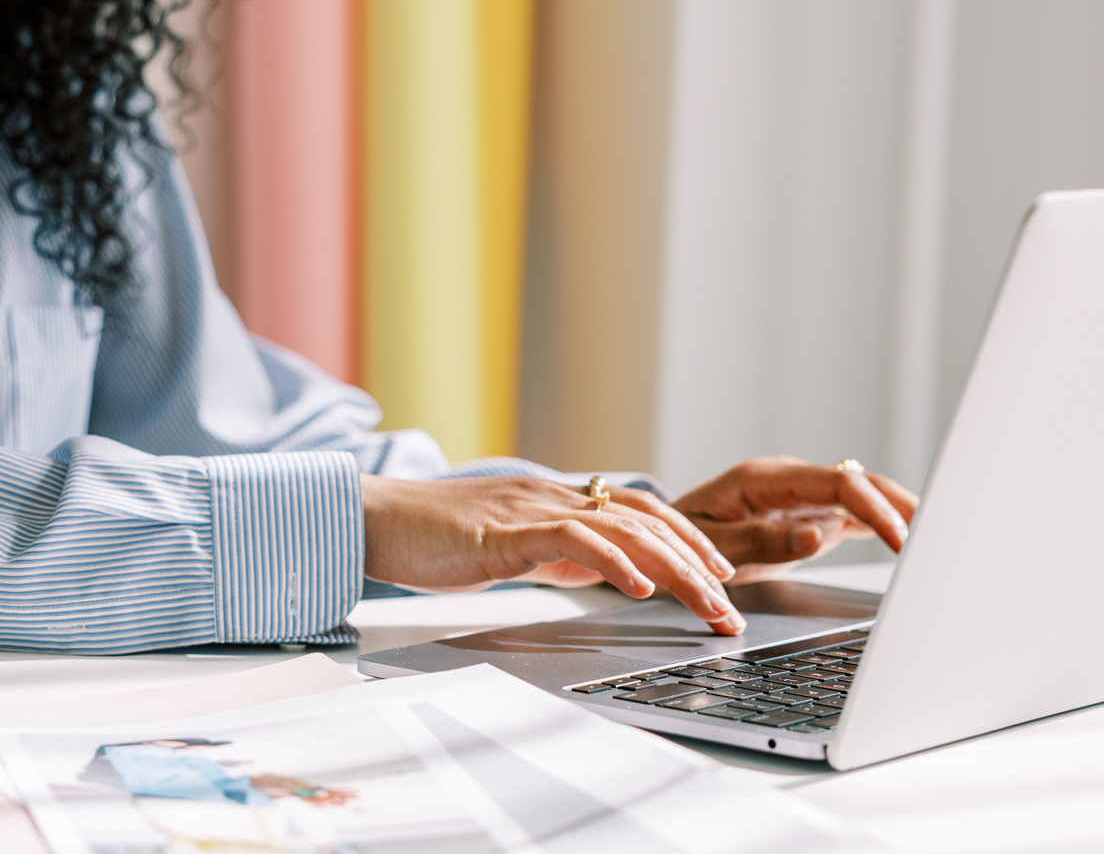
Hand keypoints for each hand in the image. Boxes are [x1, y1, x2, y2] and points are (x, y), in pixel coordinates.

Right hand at [361, 475, 747, 634]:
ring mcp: (531, 509)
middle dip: (698, 564)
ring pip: (623, 529)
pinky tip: (637, 587)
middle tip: (729, 607)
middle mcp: (552, 496)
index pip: (639, 511)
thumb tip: (598, 568)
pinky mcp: (505, 531)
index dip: (686, 539)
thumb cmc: (430, 536)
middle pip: (646, 520)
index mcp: (555, 500)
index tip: (721, 575)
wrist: (374, 518)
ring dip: (675, 569)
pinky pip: (571, 540)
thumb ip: (554, 549)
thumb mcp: (510, 545)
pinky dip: (612, 562)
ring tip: (706, 601)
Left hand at [670, 457, 918, 581]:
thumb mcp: (715, 545)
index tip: (901, 538)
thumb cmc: (682, 538)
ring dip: (897, 512)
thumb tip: (816, 534)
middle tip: (941, 532)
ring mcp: (799, 496)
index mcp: (767, 479)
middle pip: (858, 483)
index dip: (875, 507)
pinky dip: (880, 524)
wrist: (663, 537)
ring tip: (938, 535)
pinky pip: (850, 514)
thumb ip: (764, 540)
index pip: (838, 483)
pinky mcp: (804, 515)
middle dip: (900, 505)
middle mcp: (789, 481)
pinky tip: (909, 538)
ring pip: (861, 496)